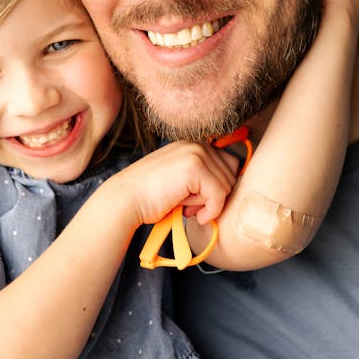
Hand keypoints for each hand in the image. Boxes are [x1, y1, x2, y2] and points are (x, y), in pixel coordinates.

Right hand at [113, 141, 236, 228]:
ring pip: (227, 186)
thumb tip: (232, 186)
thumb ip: (204, 177)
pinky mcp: (195, 168)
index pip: (229, 164)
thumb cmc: (152, 196)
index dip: (218, 187)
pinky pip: (220, 195)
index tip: (198, 200)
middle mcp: (197, 144)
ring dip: (210, 203)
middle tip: (190, 205)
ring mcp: (196, 153)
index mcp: (194, 144)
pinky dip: (211, 211)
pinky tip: (194, 215)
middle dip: (215, 196)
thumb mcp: (182, 180)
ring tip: (187, 206)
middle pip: (231, 175)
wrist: (126, 199)